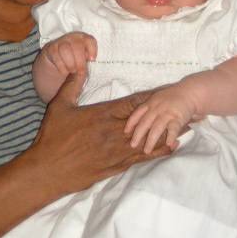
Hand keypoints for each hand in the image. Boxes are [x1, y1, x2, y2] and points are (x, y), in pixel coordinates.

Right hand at [29, 74, 171, 198]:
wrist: (49, 171)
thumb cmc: (52, 138)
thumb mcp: (58, 106)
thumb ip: (71, 85)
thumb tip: (78, 66)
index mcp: (103, 114)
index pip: (134, 103)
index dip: (151, 97)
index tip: (166, 91)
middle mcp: (115, 131)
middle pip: (147, 120)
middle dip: (165, 113)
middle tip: (185, 107)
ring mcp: (118, 150)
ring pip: (149, 139)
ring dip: (167, 131)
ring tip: (187, 126)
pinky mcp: (117, 166)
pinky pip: (143, 157)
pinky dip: (159, 151)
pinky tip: (172, 147)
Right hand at [42, 32, 96, 75]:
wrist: (56, 62)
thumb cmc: (73, 61)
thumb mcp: (82, 60)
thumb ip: (86, 60)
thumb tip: (89, 64)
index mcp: (83, 39)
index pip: (90, 39)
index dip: (92, 49)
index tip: (92, 59)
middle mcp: (72, 37)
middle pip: (77, 45)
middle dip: (80, 61)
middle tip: (80, 71)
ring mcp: (60, 41)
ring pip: (65, 49)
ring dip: (70, 64)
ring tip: (72, 71)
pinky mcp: (51, 47)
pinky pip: (55, 55)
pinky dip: (61, 66)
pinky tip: (64, 71)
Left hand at [124, 83, 196, 153]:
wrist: (190, 92)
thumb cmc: (174, 97)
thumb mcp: (159, 99)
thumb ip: (152, 108)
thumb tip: (141, 123)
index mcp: (151, 103)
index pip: (138, 113)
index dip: (131, 123)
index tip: (126, 132)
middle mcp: (157, 108)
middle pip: (145, 123)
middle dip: (138, 135)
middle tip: (133, 145)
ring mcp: (167, 113)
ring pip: (156, 128)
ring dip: (151, 140)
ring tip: (147, 151)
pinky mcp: (178, 117)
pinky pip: (173, 129)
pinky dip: (170, 137)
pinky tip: (168, 144)